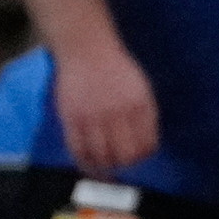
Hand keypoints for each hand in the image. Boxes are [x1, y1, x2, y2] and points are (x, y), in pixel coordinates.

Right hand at [51, 36, 159, 175]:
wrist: (87, 51)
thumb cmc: (117, 70)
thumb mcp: (141, 89)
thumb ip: (145, 115)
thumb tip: (146, 145)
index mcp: (140, 106)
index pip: (147, 144)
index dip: (144, 156)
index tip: (139, 156)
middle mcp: (118, 113)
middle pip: (126, 155)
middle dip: (125, 164)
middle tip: (122, 163)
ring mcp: (93, 117)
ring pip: (101, 156)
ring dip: (105, 166)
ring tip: (106, 167)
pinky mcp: (71, 118)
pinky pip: (78, 149)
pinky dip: (84, 162)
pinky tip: (88, 164)